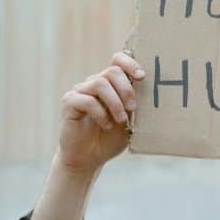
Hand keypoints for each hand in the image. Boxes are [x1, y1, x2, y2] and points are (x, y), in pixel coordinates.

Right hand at [56, 52, 145, 172]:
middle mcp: (94, 83)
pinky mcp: (69, 103)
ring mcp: (80, 92)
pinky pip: (86, 100)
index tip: (142, 76)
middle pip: (112, 71)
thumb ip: (134, 106)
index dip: (130, 63)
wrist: (89, 159)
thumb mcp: (128, 121)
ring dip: (115, 102)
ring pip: (99, 83)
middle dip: (126, 89)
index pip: (117, 60)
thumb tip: (150, 94)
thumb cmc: (109, 139)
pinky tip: (106, 125)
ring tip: (120, 120)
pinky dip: (100, 113)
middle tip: (133, 108)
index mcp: (110, 84)